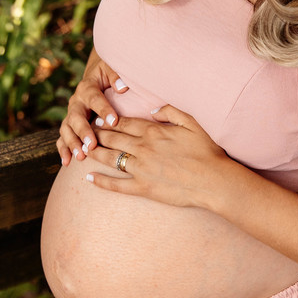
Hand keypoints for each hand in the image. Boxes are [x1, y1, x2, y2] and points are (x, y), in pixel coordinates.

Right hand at [57, 51, 126, 166]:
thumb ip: (116, 76)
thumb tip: (122, 87)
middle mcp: (76, 102)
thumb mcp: (112, 69)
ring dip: (72, 144)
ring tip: (81, 156)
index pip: (94, 98)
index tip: (114, 121)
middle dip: (84, 132)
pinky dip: (63, 150)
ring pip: (67, 129)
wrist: (96, 76)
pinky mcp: (69, 125)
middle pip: (76, 117)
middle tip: (92, 145)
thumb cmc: (108, 75)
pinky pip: (63, 138)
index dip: (103, 109)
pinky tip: (67, 162)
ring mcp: (71, 115)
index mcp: (87, 87)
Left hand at [85, 105, 234, 209]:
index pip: (124, 123)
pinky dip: (101, 181)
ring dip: (94, 152)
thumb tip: (153, 109)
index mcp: (154, 131)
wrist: (214, 181)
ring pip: (110, 158)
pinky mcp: (143, 188)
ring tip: (83, 149)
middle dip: (96, 133)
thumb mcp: (193, 123)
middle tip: (84, 131)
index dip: (109, 120)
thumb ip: (171, 112)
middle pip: (112, 138)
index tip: (99, 119)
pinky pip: (117, 184)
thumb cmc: (207, 152)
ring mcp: (141, 169)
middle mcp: (143, 148)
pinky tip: (89, 178)